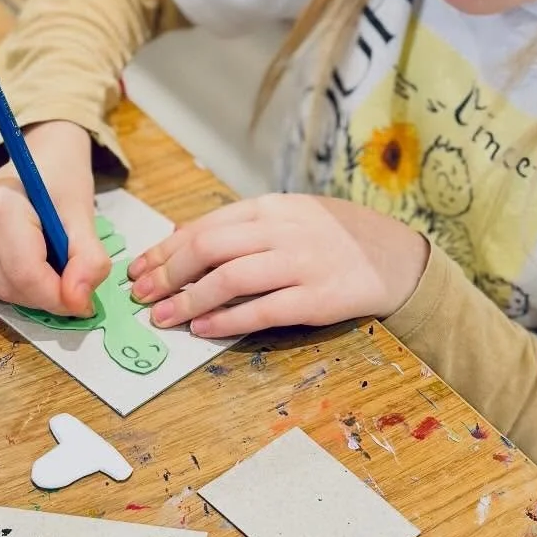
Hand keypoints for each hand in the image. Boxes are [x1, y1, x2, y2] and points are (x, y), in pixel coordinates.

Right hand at [0, 120, 109, 317]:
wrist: (41, 154)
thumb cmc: (61, 179)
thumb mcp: (83, 216)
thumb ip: (87, 259)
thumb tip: (78, 303)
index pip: (24, 273)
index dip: (56, 297)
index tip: (82, 302)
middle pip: (8, 285)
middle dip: (45, 296)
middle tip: (73, 285)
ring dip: (30, 293)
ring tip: (53, 269)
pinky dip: (15, 284)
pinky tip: (32, 264)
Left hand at [127, 193, 430, 337]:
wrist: (397, 258)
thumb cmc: (335, 237)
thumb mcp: (290, 215)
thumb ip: (242, 226)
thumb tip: (182, 240)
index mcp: (272, 207)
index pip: (205, 225)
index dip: (165, 249)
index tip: (139, 269)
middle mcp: (283, 231)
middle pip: (209, 248)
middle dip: (167, 273)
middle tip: (141, 295)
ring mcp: (301, 264)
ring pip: (230, 279)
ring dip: (188, 300)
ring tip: (163, 317)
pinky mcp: (316, 299)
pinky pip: (262, 310)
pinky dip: (227, 321)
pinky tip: (203, 329)